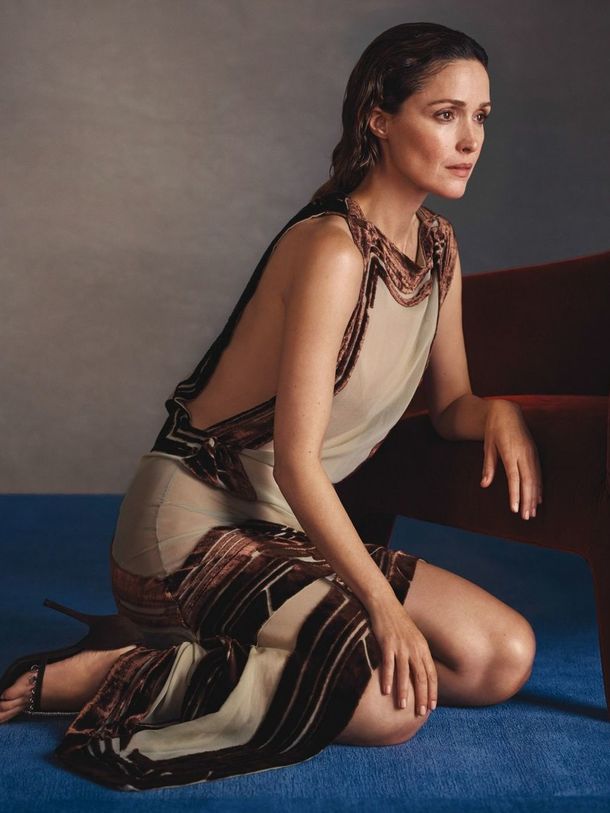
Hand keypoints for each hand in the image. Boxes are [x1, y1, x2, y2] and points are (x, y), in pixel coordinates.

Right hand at [368, 597, 436, 714]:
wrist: (384, 603)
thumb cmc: (398, 622)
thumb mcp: (413, 637)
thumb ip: (417, 653)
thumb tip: (420, 672)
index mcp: (422, 647)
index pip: (431, 673)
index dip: (433, 691)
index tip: (432, 706)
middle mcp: (414, 647)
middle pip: (421, 676)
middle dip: (422, 696)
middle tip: (421, 713)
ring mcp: (401, 645)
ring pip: (405, 673)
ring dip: (404, 692)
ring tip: (402, 706)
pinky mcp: (387, 643)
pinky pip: (388, 664)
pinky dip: (388, 678)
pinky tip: (386, 691)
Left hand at [480, 400, 542, 519]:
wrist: (507, 412)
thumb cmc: (493, 430)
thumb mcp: (487, 446)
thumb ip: (488, 466)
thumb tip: (484, 484)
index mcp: (510, 452)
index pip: (514, 478)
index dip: (515, 494)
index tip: (515, 509)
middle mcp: (523, 453)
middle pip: (528, 481)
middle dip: (527, 500)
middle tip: (525, 517)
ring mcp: (531, 453)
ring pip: (536, 478)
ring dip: (534, 497)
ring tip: (532, 513)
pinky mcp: (535, 452)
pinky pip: (539, 473)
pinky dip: (539, 487)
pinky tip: (538, 499)